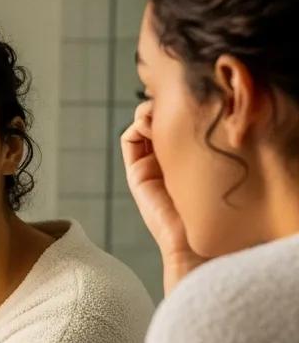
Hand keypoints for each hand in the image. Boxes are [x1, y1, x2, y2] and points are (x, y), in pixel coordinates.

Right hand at [121, 101, 203, 293]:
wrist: (193, 242)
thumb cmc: (213, 208)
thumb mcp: (214, 167)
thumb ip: (207, 146)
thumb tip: (208, 115)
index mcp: (186, 157)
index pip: (177, 121)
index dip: (179, 105)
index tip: (192, 100)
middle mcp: (166, 160)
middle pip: (158, 120)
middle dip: (163, 105)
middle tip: (176, 102)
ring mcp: (149, 165)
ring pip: (142, 126)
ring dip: (148, 112)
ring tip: (163, 113)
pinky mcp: (137, 173)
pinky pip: (129, 139)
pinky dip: (138, 126)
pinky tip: (154, 125)